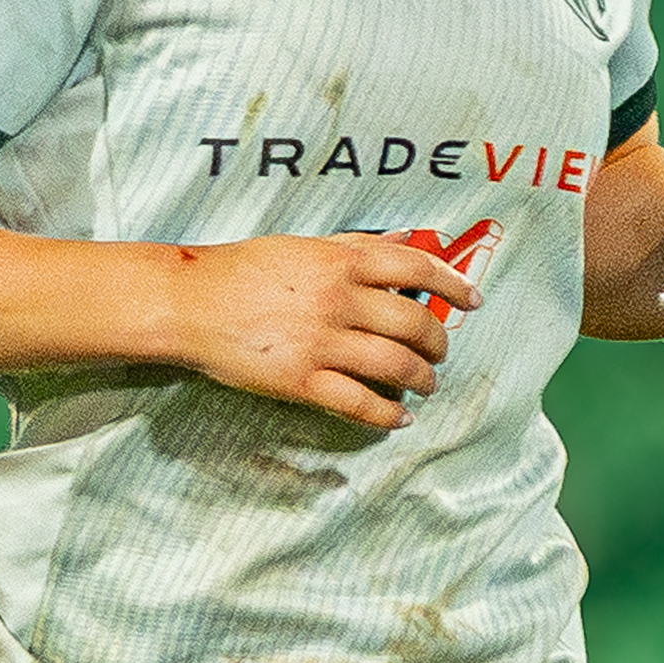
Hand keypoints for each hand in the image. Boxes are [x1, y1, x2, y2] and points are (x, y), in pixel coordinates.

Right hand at [163, 233, 480, 430]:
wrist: (189, 302)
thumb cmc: (243, 269)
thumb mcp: (302, 245)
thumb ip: (354, 247)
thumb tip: (403, 244)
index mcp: (341, 260)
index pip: (417, 267)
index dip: (454, 283)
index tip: (473, 299)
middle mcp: (338, 299)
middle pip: (415, 322)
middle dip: (438, 342)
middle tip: (440, 352)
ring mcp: (321, 342)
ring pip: (395, 365)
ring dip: (422, 379)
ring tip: (427, 385)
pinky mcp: (301, 380)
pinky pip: (359, 403)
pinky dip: (387, 414)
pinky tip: (399, 418)